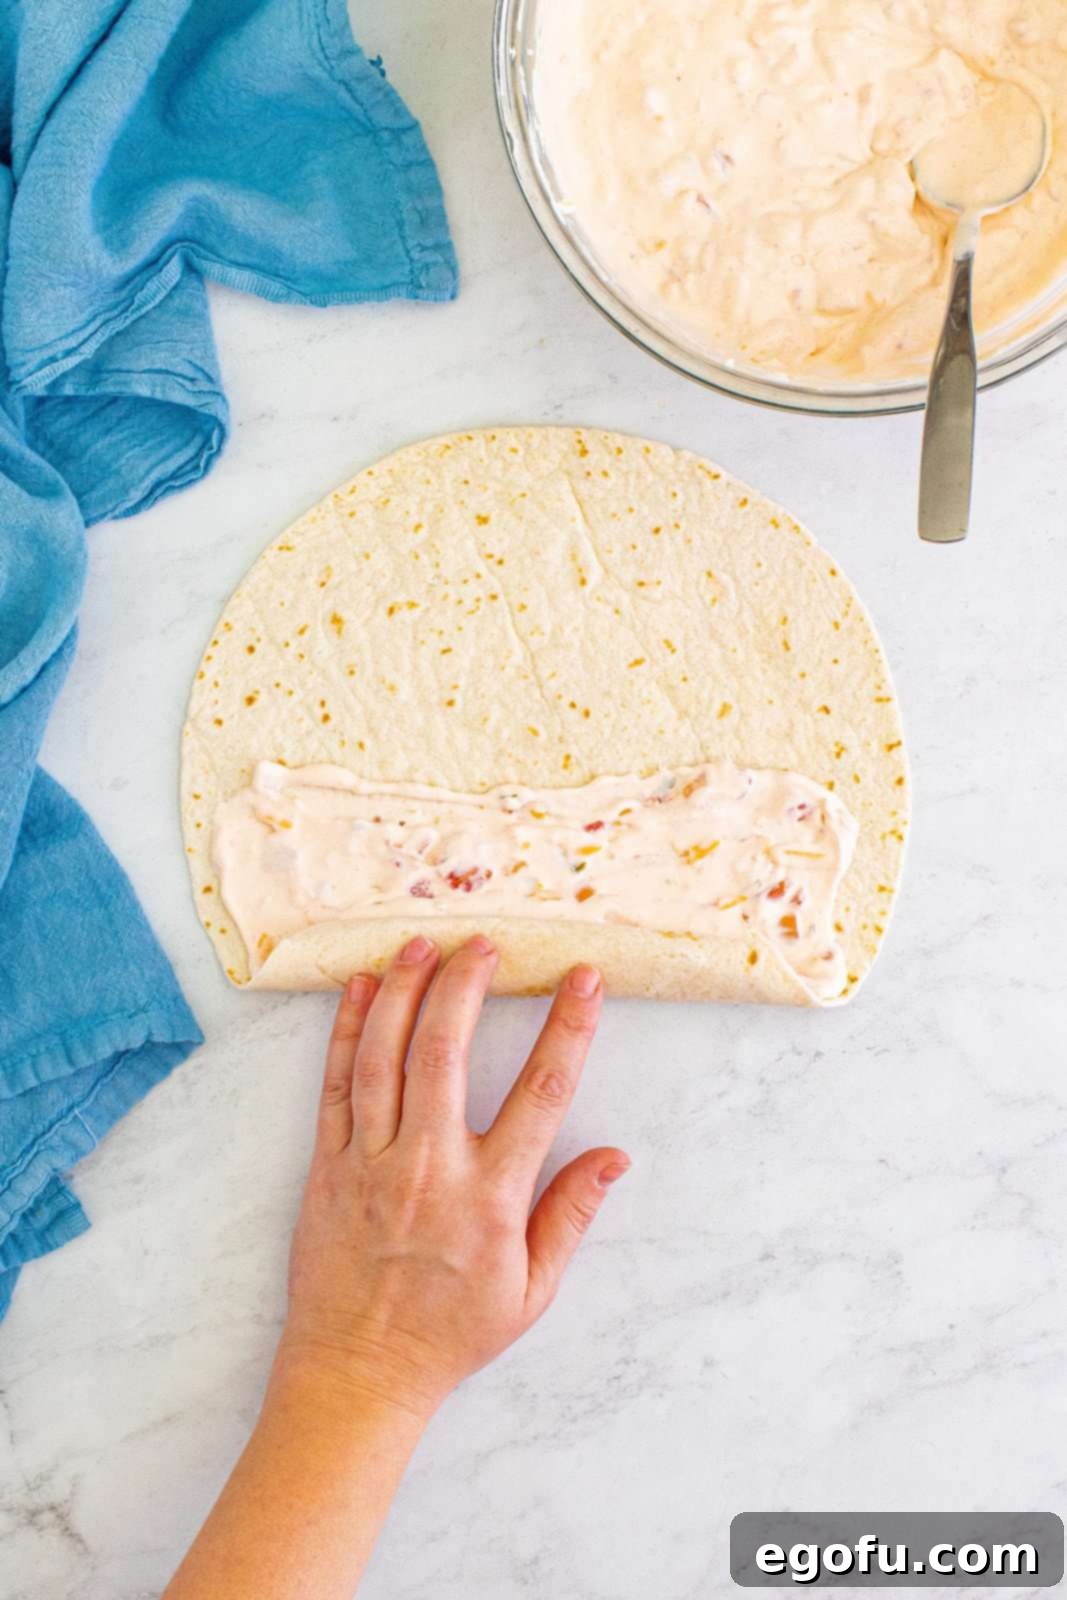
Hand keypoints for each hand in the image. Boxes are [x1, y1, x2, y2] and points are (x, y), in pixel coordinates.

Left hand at [275, 935, 629, 1421]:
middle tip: (483, 943)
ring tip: (422, 944)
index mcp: (490, 1198)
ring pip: (385, 1057)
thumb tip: (614, 1156)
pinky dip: (346, 1031)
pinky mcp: (326, 1167)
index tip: (583, 979)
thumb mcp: (531, 1291)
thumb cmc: (449, 1334)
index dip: (567, 1028)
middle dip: (467, 986)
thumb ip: (570, 1215)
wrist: (358, 1373)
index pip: (541, 1094)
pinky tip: (362, 990)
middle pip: (447, 1053)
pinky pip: (335, 1085)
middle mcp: (429, 1169)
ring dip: (405, 992)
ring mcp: (371, 1163)